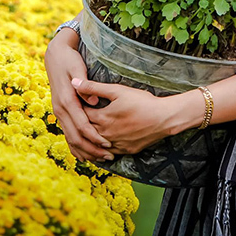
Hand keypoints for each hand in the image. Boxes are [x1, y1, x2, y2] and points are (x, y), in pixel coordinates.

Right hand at [43, 29, 113, 162]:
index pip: (81, 125)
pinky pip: (68, 135)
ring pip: (71, 138)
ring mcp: (59, 113)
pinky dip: (77, 147)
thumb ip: (85, 85)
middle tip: (109, 157)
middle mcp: (60, 110)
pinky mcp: (61, 114)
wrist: (55, 57)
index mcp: (66, 101)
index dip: (94, 137)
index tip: (108, 144)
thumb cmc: (70, 61)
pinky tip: (87, 154)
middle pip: (75, 137)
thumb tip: (93, 101)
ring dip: (85, 150)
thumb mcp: (78, 68)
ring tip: (101, 159)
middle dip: (92, 149)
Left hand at [73, 78, 201, 154]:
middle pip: (86, 132)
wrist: (164, 118)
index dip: (76, 110)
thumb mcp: (117, 90)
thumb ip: (94, 87)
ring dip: (87, 141)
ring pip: (95, 146)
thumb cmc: (142, 102)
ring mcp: (116, 144)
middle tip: (71, 120)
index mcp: (102, 118)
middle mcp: (106, 134)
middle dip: (78, 126)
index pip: (81, 115)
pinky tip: (98, 147)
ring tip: (81, 136)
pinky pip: (107, 153)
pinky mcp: (126, 150)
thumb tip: (74, 82)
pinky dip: (100, 151)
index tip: (72, 104)